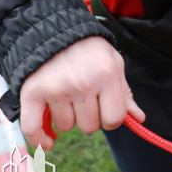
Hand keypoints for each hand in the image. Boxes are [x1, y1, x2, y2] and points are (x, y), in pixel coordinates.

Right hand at [18, 36, 144, 150]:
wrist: (55, 29)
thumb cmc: (90, 49)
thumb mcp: (114, 64)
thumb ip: (124, 93)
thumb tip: (139, 119)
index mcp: (106, 76)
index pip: (114, 119)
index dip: (111, 119)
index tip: (106, 111)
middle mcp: (82, 84)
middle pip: (90, 126)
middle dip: (90, 117)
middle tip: (85, 99)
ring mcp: (56, 89)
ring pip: (66, 126)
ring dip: (67, 117)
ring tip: (67, 95)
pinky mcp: (32, 93)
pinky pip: (33, 128)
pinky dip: (39, 139)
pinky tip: (48, 142)